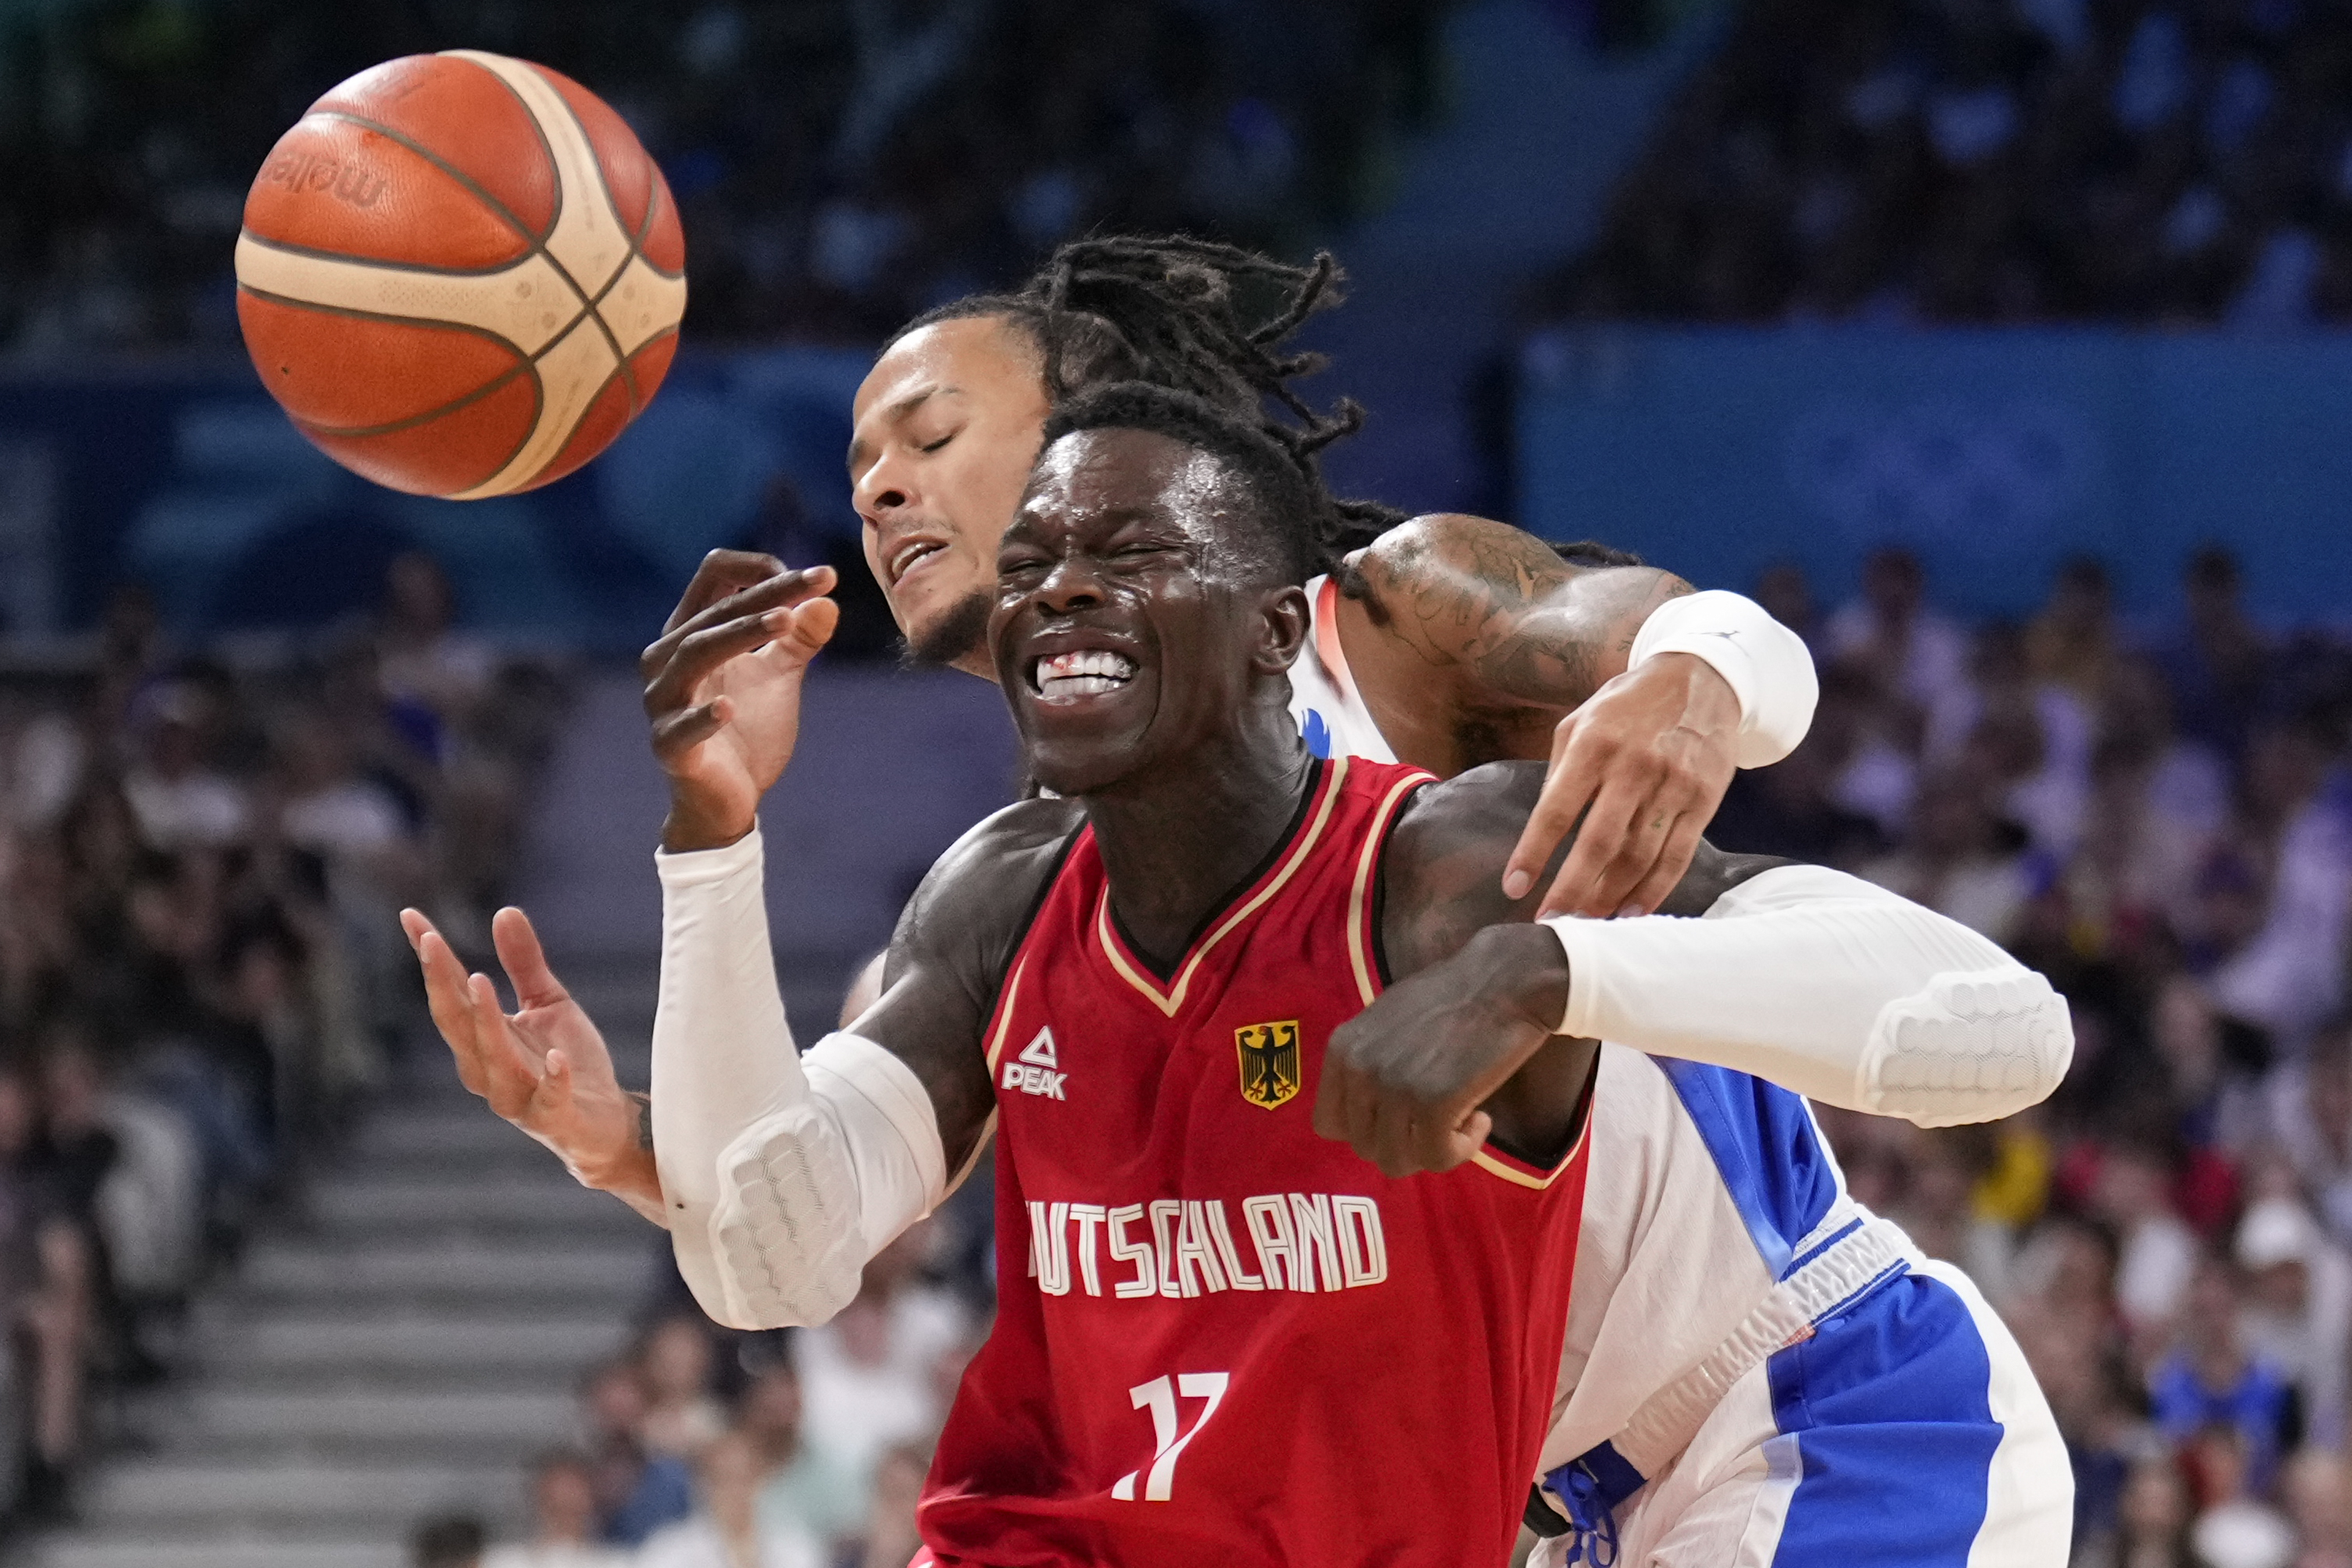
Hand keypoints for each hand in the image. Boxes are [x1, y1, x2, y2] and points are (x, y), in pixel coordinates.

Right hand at [398, 905, 657, 1213]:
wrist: (604, 1123)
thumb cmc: (569, 1061)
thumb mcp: (549, 1003)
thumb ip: (524, 963)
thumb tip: (504, 910)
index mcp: (483, 1039)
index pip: (449, 993)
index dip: (431, 957)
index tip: (410, 916)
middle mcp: (488, 1070)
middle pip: (456, 1024)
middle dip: (440, 982)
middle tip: (429, 940)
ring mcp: (517, 1097)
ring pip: (491, 1060)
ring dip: (484, 1022)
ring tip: (479, 981)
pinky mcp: (553, 1118)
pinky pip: (548, 1100)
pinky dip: (551, 1079)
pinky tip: (556, 1058)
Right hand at [640, 549, 840, 852]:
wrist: (730, 800)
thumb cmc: (748, 730)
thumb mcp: (779, 676)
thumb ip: (799, 639)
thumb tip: (827, 601)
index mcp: (690, 632)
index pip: (715, 576)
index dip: (760, 567)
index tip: (815, 576)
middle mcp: (667, 659)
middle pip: (714, 612)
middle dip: (767, 595)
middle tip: (814, 586)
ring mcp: (663, 703)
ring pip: (694, 654)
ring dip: (740, 635)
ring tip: (785, 621)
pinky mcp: (669, 748)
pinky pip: (680, 729)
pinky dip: (702, 717)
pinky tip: (729, 708)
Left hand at [1314, 925, 1567, 1177]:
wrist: (1504, 980)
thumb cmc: (1453, 995)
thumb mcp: (1386, 1020)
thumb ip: (1368, 1061)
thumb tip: (1368, 1110)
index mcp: (1342, 1049)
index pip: (1328, 1123)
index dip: (1367, 1128)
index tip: (1400, 1117)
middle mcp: (1359, 1070)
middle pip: (1365, 1146)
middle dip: (1404, 1141)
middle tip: (1439, 1118)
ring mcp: (1393, 1088)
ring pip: (1397, 1161)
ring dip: (1433, 1149)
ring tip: (1461, 1118)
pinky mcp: (1432, 1104)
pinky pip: (1437, 1158)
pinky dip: (1463, 1149)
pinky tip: (1481, 1119)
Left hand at [1502, 652, 1738, 919]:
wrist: (1701, 679)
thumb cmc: (1627, 706)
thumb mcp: (1580, 722)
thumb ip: (1560, 773)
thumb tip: (1542, 833)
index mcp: (1594, 744)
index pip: (1555, 810)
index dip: (1533, 853)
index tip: (1514, 887)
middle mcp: (1634, 766)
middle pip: (1599, 843)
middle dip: (1571, 889)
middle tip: (1552, 922)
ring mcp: (1673, 785)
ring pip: (1639, 857)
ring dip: (1610, 896)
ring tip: (1588, 921)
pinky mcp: (1704, 800)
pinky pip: (1676, 857)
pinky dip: (1654, 890)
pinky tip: (1632, 911)